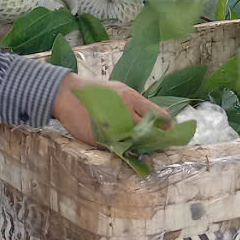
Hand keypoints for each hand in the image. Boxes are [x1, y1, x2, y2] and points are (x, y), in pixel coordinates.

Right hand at [51, 73, 167, 146]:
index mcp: (130, 98)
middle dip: (156, 138)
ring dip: (141, 146)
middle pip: (148, 132)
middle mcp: (123, 113)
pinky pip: (118, 149)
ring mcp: (111, 128)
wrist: (67, 95)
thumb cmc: (97, 91)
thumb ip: (141, 104)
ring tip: (143, 145)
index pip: (156, 115)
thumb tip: (164, 114)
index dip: (167, 125)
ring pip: (134, 144)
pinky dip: (125, 150)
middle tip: (160, 142)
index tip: (172, 130)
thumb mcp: (121, 90)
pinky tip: (127, 147)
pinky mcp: (100, 140)